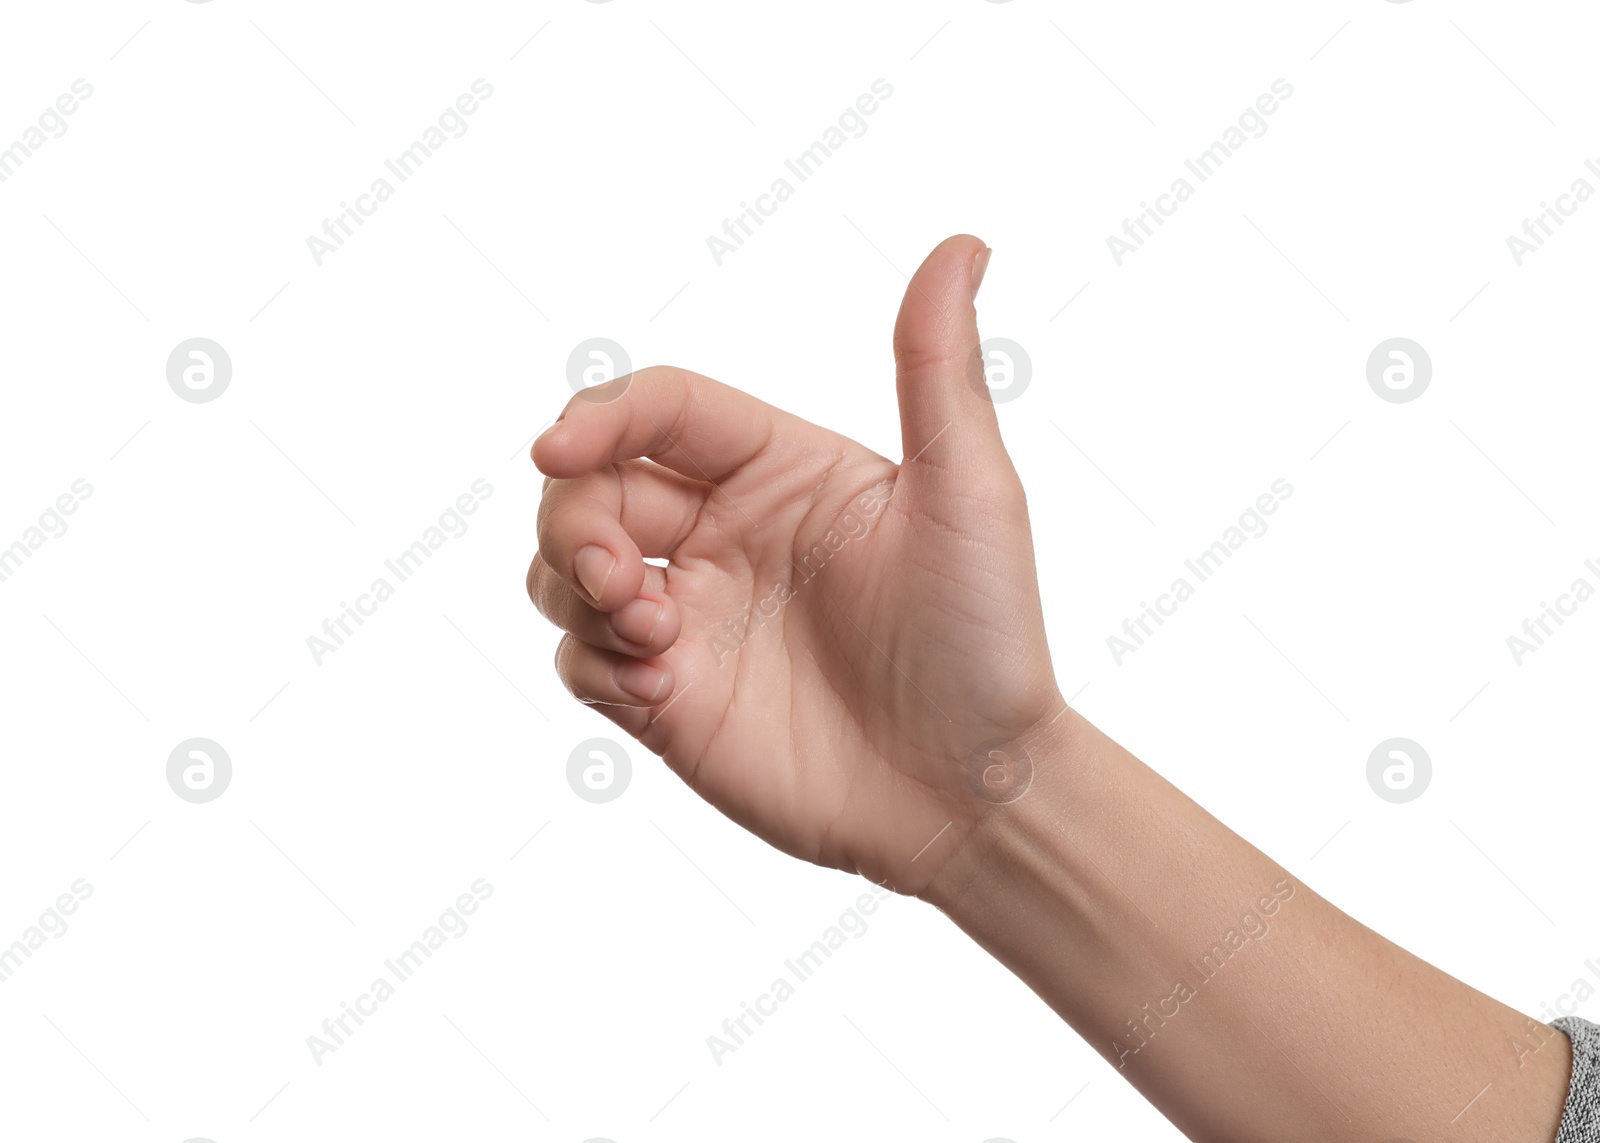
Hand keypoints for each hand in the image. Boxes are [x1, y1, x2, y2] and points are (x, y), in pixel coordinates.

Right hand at [528, 235, 1062, 894]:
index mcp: (779, 470)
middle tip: (623, 576)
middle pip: (589, 486)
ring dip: (575, 587)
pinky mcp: (668, 699)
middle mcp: (723, 534)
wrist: (975, 791)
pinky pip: (580, 659)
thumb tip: (964, 241)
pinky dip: (594, 662)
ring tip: (654, 637)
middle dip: (576, 519)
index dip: (597, 417)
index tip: (558, 448)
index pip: (659, 410)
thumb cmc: (986, 636)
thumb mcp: (968, 493)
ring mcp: (691, 618)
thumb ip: (937, 368)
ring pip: (563, 567)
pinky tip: (660, 691)